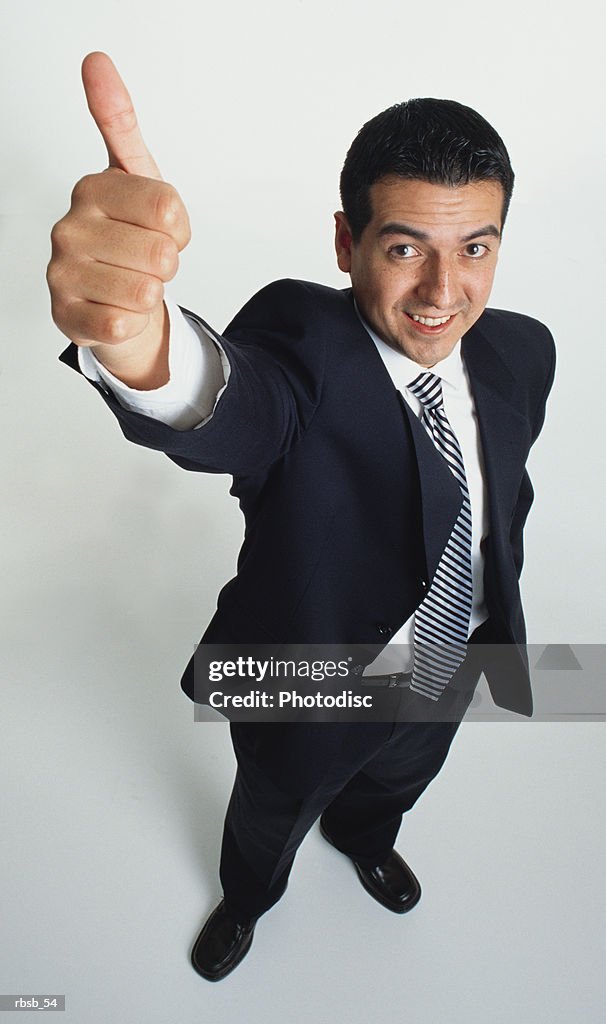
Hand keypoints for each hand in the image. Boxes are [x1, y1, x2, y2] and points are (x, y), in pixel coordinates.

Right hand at [47, 52, 190, 386]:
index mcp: (93, 188)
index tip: (160, 228)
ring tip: (131, 283)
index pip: (169, 210)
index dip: (180, 229)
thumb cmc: (130, 235)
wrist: (112, 297)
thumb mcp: (138, 178)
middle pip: (162, 255)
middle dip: (167, 265)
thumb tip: (95, 59)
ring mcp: (63, 273)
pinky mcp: (66, 316)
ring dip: (151, 295)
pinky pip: (123, 325)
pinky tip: (117, 309)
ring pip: (145, 292)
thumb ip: (120, 122)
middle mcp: (69, 226)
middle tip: (145, 261)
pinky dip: (133, 323)